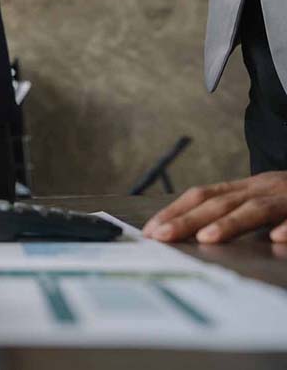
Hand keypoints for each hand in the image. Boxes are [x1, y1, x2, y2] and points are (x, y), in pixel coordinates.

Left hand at [142, 171, 286, 243]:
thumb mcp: (259, 200)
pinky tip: (278, 238)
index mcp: (246, 187)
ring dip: (231, 223)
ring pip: (257, 209)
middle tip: (162, 236)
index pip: (202, 195)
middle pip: (220, 202)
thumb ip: (231, 213)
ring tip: (207, 237)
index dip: (175, 210)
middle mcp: (262, 188)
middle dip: (188, 219)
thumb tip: (189, 231)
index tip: (151, 230)